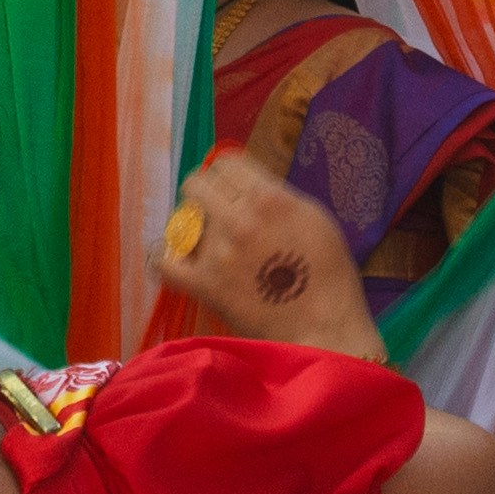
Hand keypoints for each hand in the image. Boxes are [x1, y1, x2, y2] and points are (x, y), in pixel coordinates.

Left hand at [158, 149, 386, 360]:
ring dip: (193, 230)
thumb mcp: (314, 219)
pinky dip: (168, 260)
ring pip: (182, 221)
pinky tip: (181, 262)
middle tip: (217, 215)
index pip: (226, 164)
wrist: (324, 329)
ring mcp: (218, 253)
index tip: (233, 191)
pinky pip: (164, 262)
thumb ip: (278, 197)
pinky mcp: (205, 286)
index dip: (229, 176)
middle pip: (196, 185)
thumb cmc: (329, 275)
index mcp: (269, 198)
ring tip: (210, 246)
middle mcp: (239, 219)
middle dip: (205, 196)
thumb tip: (248, 186)